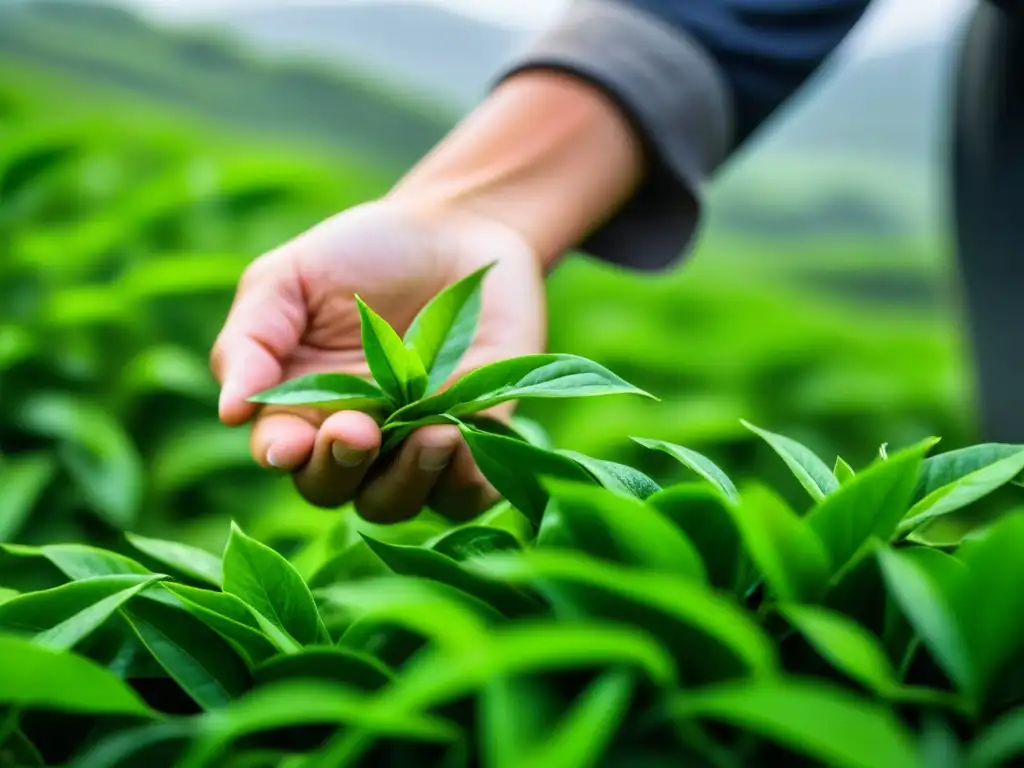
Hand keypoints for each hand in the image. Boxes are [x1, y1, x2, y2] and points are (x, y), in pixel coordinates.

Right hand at [210, 199, 545, 521]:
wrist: (461, 231)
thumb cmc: (366, 252)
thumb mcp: (291, 278)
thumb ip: (251, 339)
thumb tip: (228, 411)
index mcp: (299, 403)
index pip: (280, 452)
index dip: (283, 455)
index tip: (291, 442)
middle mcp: (354, 436)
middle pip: (332, 488)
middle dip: (340, 468)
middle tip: (360, 429)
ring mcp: (412, 445)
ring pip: (396, 501)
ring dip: (407, 479)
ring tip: (432, 434)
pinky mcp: (473, 441)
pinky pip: (464, 494)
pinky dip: (464, 483)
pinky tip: (464, 442)